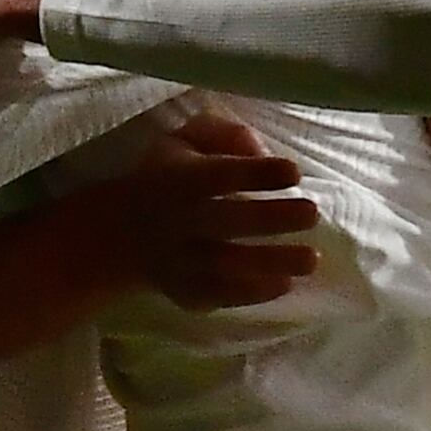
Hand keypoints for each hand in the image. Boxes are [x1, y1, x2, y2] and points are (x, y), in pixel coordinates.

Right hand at [73, 115, 319, 310]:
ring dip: (269, 262)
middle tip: (312, 212)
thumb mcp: (183, 141)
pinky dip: (251, 293)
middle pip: (224, 221)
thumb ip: (222, 134)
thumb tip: (259, 149)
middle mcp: (176, 221)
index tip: (293, 172)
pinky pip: (218, 296)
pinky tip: (284, 284)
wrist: (118, 233)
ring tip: (311, 259)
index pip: (216, 174)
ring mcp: (178, 262)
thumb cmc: (165, 177)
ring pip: (224, 264)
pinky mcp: (183, 292)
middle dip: (270, 218)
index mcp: (177, 178)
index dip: (254, 173)